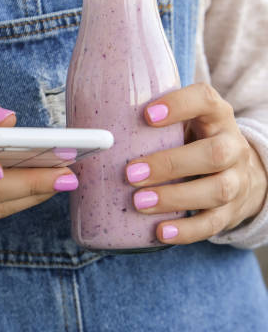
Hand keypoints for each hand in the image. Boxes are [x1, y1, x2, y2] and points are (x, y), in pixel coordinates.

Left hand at [126, 83, 267, 244]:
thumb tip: (92, 122)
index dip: (180, 105)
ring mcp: (236, 180)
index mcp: (216, 116)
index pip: (205, 99)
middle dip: (171, 163)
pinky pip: (213, 224)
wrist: (240, 173)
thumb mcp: (183, 123)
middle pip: (215, 153)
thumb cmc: (195, 141)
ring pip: (217, 190)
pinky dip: (187, 230)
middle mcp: (232, 146)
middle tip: (131, 173)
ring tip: (139, 203)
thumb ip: (152, 121)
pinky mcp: (231, 212)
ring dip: (175, 198)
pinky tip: (160, 231)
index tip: (147, 115)